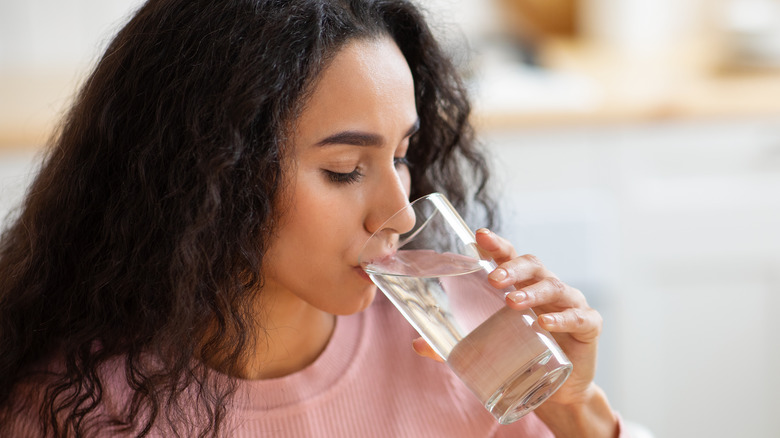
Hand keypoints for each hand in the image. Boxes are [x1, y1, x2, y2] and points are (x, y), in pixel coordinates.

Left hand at [411, 228, 601, 406]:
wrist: (557, 391)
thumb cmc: (521, 356)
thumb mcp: (487, 349)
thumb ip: (453, 346)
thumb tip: (416, 344)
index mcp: (521, 286)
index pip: (509, 257)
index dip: (496, 244)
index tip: (479, 235)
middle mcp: (546, 288)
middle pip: (532, 265)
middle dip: (512, 268)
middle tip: (493, 279)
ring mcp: (569, 304)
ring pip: (554, 287)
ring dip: (532, 291)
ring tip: (512, 303)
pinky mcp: (589, 326)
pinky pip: (579, 316)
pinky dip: (563, 318)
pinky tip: (545, 324)